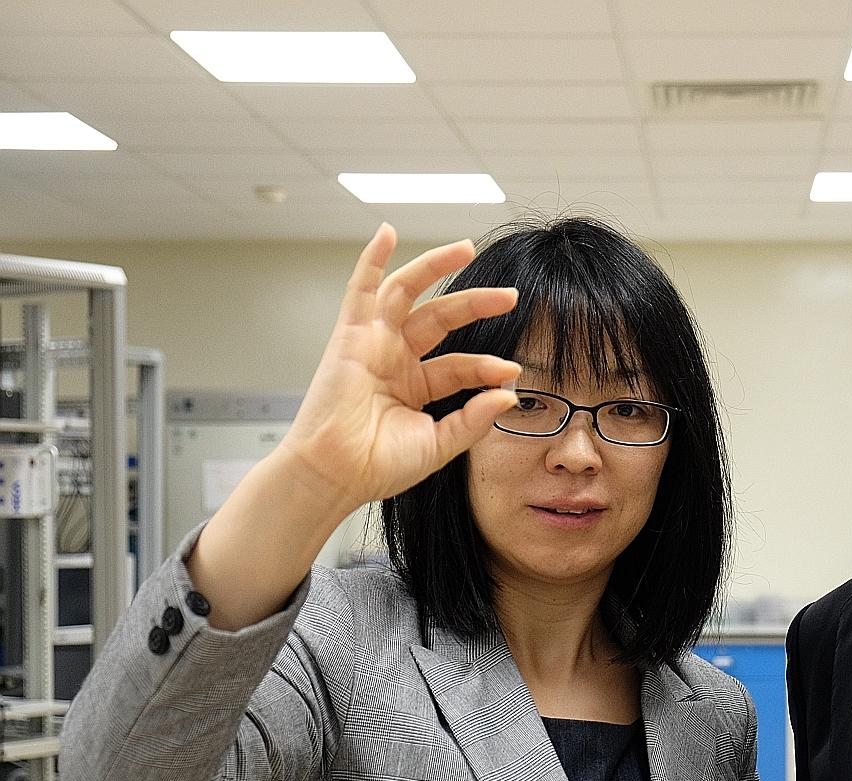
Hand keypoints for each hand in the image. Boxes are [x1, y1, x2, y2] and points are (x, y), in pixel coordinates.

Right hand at [278, 224, 522, 510]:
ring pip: (407, 293)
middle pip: (441, 319)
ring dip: (434, 266)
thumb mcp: (438, 444)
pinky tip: (387, 232)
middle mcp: (396, 360)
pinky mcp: (350, 336)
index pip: (460, 365)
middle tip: (510, 297)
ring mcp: (374, 344)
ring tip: (466, 247)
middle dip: (476, 305)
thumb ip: (474, 419)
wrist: (335, 475)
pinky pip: (360, 290)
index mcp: (416, 386)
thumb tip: (509, 395)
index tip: (513, 372)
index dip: (488, 367)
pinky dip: (372, 260)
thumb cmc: (377, 466)